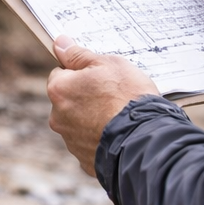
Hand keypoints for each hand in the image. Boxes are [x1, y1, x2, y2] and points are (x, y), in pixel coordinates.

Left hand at [46, 35, 157, 174]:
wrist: (145, 140)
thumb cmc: (127, 97)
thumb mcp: (108, 64)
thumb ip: (79, 55)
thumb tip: (59, 43)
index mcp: (59, 90)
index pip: (60, 74)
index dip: (80, 73)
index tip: (99, 77)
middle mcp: (58, 118)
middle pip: (68, 100)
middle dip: (85, 97)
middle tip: (112, 95)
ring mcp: (71, 142)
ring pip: (79, 123)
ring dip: (93, 119)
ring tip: (119, 116)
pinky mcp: (85, 161)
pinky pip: (91, 144)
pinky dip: (101, 139)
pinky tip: (119, 134)